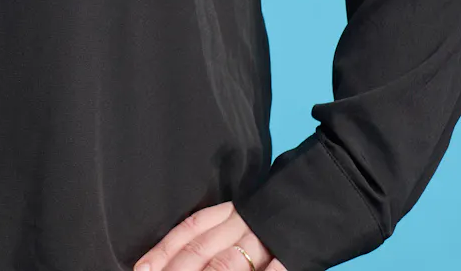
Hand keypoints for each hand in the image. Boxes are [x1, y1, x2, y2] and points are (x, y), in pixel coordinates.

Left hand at [132, 200, 288, 270]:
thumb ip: (213, 234)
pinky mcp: (290, 257)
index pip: (189, 231)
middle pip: (201, 252)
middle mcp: (242, 225)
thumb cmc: (276, 214)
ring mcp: (264, 242)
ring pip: (225, 264)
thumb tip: (173, 258)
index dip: (164, 252)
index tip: (142, 269)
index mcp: (229, 213)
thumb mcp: (241, 216)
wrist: (319, 197)